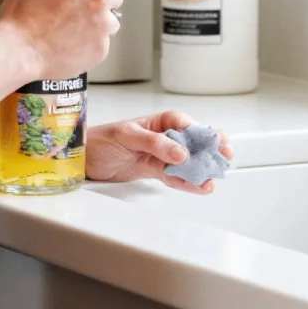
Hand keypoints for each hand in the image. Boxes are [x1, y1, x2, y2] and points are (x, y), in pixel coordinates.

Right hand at [0, 0, 125, 79]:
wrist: (20, 51)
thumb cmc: (22, 20)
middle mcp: (100, 2)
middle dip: (103, 1)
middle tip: (82, 9)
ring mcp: (104, 27)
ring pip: (113, 22)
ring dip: (100, 23)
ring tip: (75, 29)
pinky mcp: (102, 49)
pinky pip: (103, 42)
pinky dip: (92, 43)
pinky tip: (72, 44)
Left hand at [86, 110, 232, 194]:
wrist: (82, 159)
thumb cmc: (100, 139)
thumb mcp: (127, 136)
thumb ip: (155, 143)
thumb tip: (180, 152)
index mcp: (159, 121)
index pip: (185, 124)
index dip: (199, 133)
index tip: (208, 143)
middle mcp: (164, 137)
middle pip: (193, 143)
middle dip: (209, 150)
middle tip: (224, 156)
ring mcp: (161, 155)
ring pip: (188, 162)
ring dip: (202, 170)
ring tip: (213, 178)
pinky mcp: (156, 171)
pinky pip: (176, 177)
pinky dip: (188, 183)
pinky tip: (199, 187)